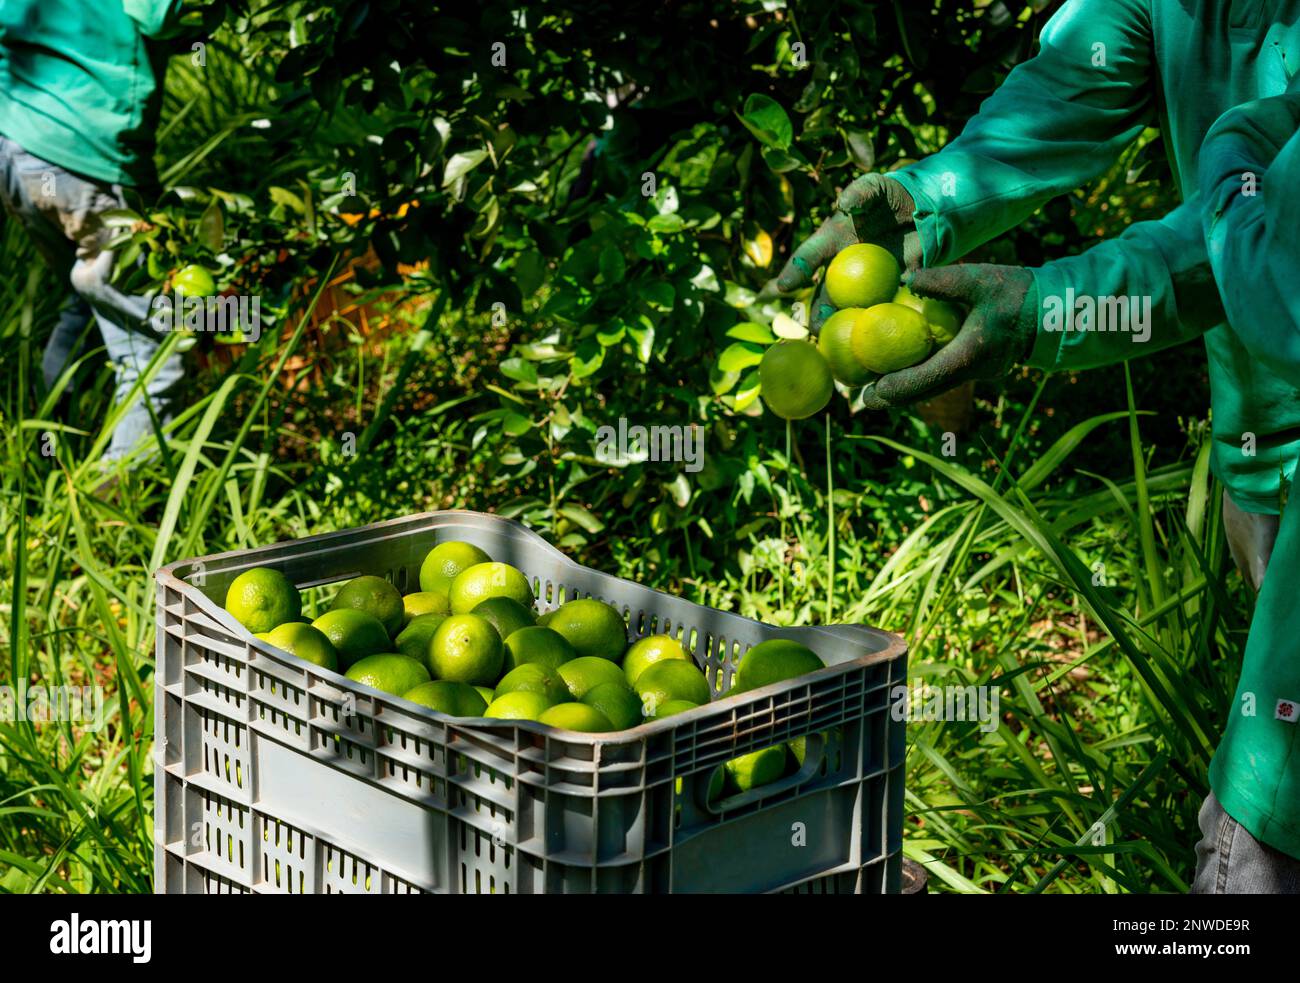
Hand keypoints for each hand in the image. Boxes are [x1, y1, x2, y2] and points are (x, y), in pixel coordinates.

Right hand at [765, 174, 919, 330]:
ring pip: (850, 305)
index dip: (796, 271)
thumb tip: (845, 203)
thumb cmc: (888, 197)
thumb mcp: (875, 187)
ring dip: (845, 322)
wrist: (921, 210)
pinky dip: (880, 318)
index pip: (809, 257)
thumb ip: (861, 192)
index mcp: (831, 242)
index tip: (784, 286)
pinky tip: (877, 333)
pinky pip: (882, 305)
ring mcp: (865, 281)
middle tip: (814, 328)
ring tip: (841, 342)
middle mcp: (843, 267)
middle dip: (819, 311)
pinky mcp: (891, 288)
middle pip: (826, 292)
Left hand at [859, 264, 1035, 410]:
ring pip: (934, 388)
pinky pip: (945, 378)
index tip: (870, 394)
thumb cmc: (1016, 292)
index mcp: (968, 356)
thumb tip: (905, 280)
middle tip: (864, 399)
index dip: (895, 389)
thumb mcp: (979, 279)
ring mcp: (977, 374)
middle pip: (925, 393)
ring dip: (907, 390)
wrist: (1053, 309)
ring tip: (877, 388)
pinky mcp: (980, 368)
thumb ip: (941, 281)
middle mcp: (971, 372)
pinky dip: (923, 378)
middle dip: (894, 398)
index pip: (924, 380)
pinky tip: (905, 369)